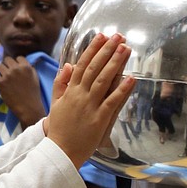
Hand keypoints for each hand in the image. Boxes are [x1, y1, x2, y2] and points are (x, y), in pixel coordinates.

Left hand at [0, 56, 45, 126]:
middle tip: (8, 72)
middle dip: (7, 65)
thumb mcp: (35, 77)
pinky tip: (0, 83)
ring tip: (4, 77)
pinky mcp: (0, 83)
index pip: (18, 57)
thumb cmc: (33, 93)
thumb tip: (21, 62)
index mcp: (26, 67)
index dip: (16, 63)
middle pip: (7, 59)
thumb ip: (29, 68)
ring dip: (1, 71)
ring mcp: (7, 76)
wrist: (28, 108)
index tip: (16, 69)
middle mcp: (16, 69)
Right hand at [47, 33, 134, 167]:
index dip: (92, 49)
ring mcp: (90, 106)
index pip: (81, 64)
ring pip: (103, 80)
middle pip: (94, 68)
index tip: (101, 36)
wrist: (60, 151)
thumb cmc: (58, 129)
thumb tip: (67, 65)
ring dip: (115, 63)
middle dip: (107, 50)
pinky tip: (131, 78)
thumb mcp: (55, 103)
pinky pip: (112, 101)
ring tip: (125, 49)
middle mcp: (79, 95)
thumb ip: (60, 84)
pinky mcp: (99, 119)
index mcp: (69, 91)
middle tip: (118, 36)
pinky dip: (121, 89)